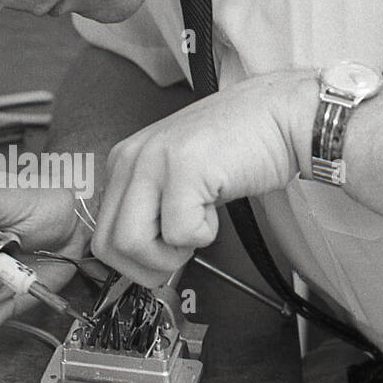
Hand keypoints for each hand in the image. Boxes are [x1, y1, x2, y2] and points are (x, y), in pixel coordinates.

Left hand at [91, 72, 310, 286]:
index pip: (101, 234)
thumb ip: (149, 207)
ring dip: (171, 254)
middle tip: (181, 248)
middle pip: (109, 245)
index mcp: (124, 161)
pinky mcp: (184, 168)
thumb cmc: (238, 148)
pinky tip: (216, 206)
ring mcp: (154, 161)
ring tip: (197, 226)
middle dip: (148, 265)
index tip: (163, 251)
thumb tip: (134, 254)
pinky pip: (179, 233)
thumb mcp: (176, 176)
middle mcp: (131, 158)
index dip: (135, 258)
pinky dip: (204, 235)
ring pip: (132, 244)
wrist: (282, 117)